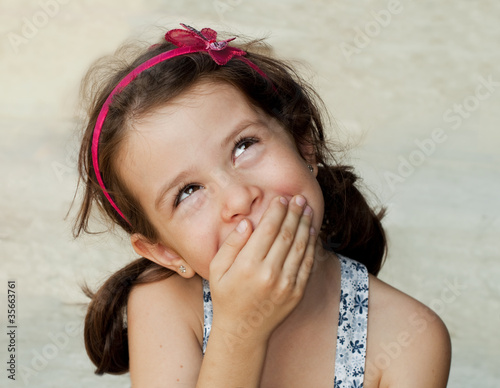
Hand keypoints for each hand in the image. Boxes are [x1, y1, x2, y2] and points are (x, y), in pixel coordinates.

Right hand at [209, 195, 316, 342]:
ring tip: (307, 209)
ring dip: (306, 225)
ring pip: (300, 247)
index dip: (277, 211)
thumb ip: (231, 244)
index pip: (268, 230)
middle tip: (299, 197)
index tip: (281, 198)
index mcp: (248, 266)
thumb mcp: (217, 269)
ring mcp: (286, 284)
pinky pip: (308, 264)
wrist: (243, 331)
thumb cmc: (226, 296)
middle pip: (287, 235)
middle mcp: (270, 274)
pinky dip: (311, 245)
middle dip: (294, 213)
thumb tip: (247, 223)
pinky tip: (311, 232)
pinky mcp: (297, 292)